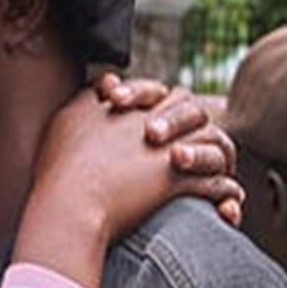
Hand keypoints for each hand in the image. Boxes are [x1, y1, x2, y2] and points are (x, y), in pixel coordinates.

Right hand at [17, 87, 244, 287]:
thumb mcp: (68, 119)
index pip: (157, 92)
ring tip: (220, 172)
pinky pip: (215, 183)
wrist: (70, 204)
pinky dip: (224, 193)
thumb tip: (111, 81)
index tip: (155, 125)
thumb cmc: (60, 168)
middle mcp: (154, 121)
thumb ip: (89, 96)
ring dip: (217, 157)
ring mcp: (169, 149)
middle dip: (196, 123)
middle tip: (193, 145)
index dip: (160, 105)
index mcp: (128, 106)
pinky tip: (226, 206)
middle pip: (191, 110)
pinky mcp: (178, 181)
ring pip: (211, 143)